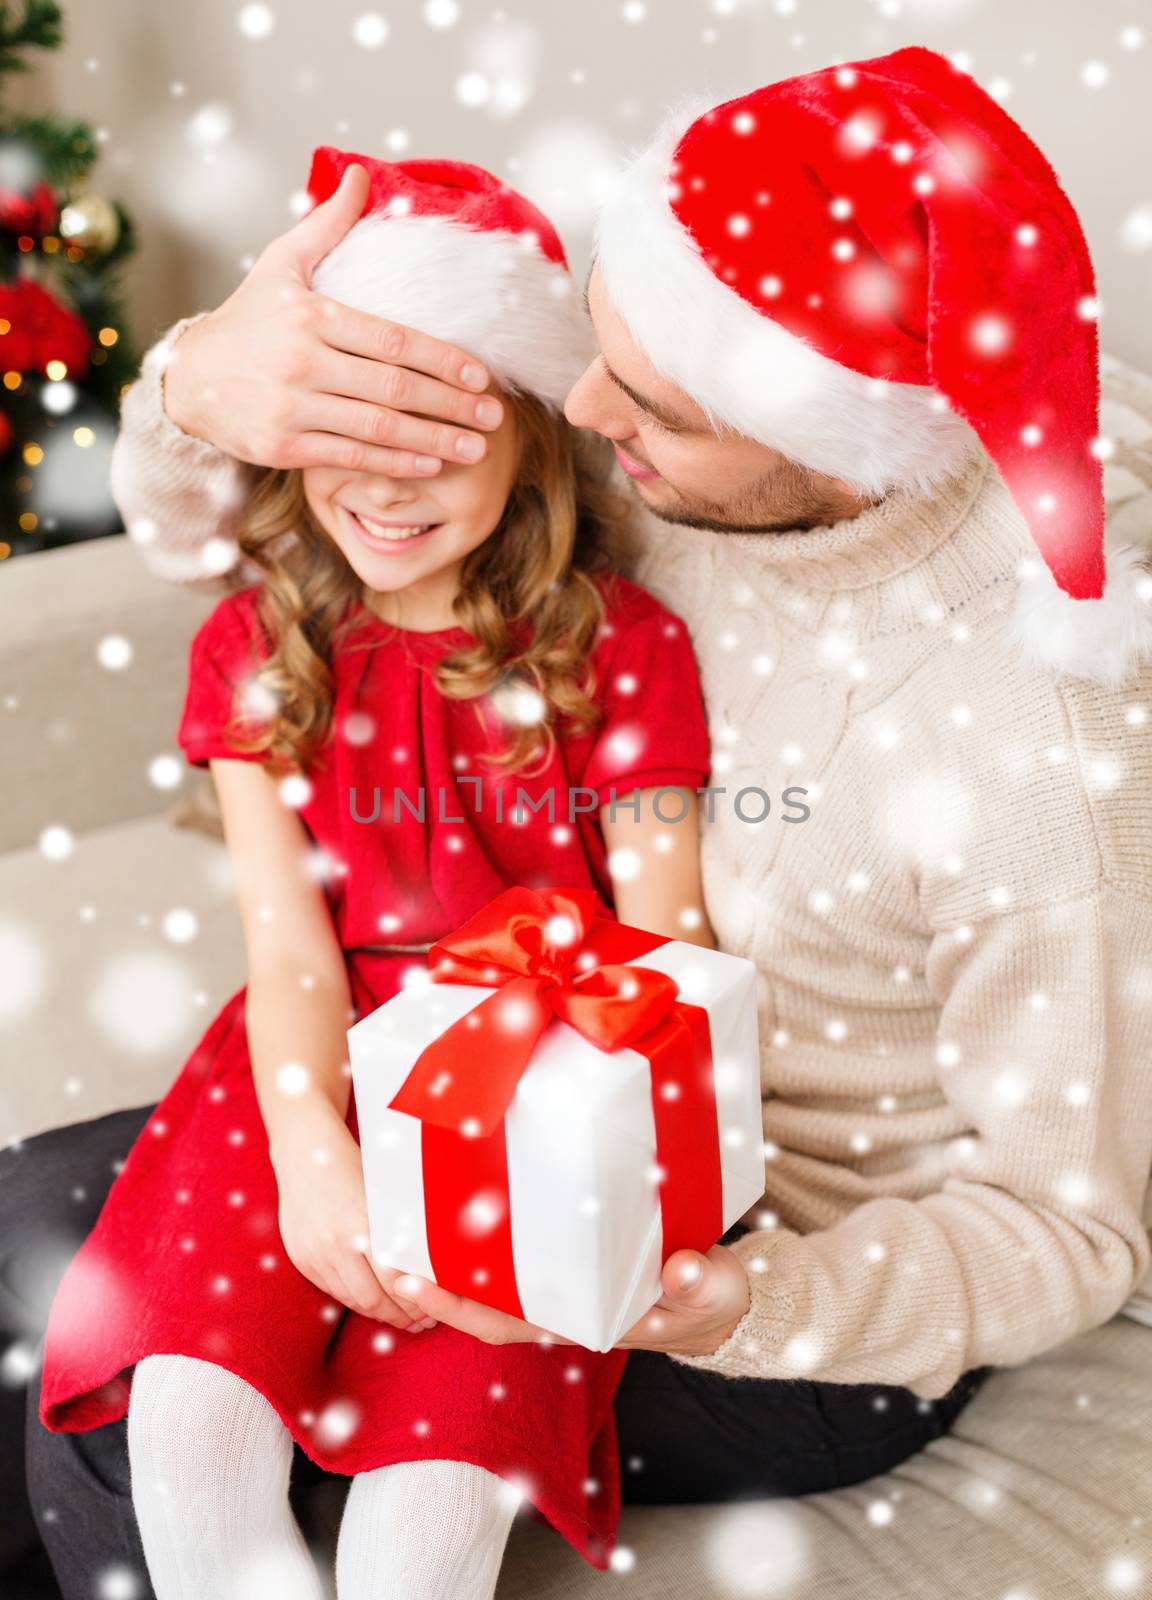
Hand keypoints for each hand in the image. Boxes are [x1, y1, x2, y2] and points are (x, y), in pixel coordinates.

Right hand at [162, 162, 504, 475]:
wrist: (188, 378)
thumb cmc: (247, 320)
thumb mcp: (280, 265)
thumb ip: (326, 225)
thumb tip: (360, 174)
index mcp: (309, 315)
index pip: (392, 340)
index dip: (443, 360)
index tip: (482, 376)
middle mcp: (301, 362)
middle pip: (393, 388)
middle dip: (450, 406)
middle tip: (494, 417)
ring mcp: (291, 408)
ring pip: (377, 428)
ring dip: (433, 442)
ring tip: (475, 449)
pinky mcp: (283, 446)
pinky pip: (351, 456)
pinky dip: (394, 463)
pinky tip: (430, 465)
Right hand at [273, 1119, 436, 1331]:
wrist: (305, 1156)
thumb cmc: (355, 1169)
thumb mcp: (384, 1195)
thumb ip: (402, 1231)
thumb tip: (432, 1269)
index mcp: (365, 1223)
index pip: (395, 1280)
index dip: (415, 1301)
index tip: (432, 1309)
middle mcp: (337, 1242)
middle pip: (372, 1299)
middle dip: (399, 1316)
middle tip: (419, 1321)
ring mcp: (315, 1253)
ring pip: (351, 1299)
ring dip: (377, 1312)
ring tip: (400, 1316)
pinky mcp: (301, 1260)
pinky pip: (332, 1291)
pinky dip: (354, 1298)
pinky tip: (372, 1300)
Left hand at [392, 1245, 750, 1355]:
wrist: (722, 1298)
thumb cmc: (712, 1297)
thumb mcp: (712, 1291)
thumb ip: (699, 1284)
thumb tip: (682, 1272)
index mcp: (580, 1321)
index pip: (505, 1320)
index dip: (459, 1304)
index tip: (416, 1284)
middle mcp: (558, 1305)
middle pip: (479, 1297)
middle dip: (431, 1277)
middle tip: (382, 1244)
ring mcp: (560, 1282)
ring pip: (488, 1274)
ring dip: (445, 1254)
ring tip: (398, 1219)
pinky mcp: (567, 1254)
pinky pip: (511, 1249)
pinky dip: (479, 1233)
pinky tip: (452, 1198)